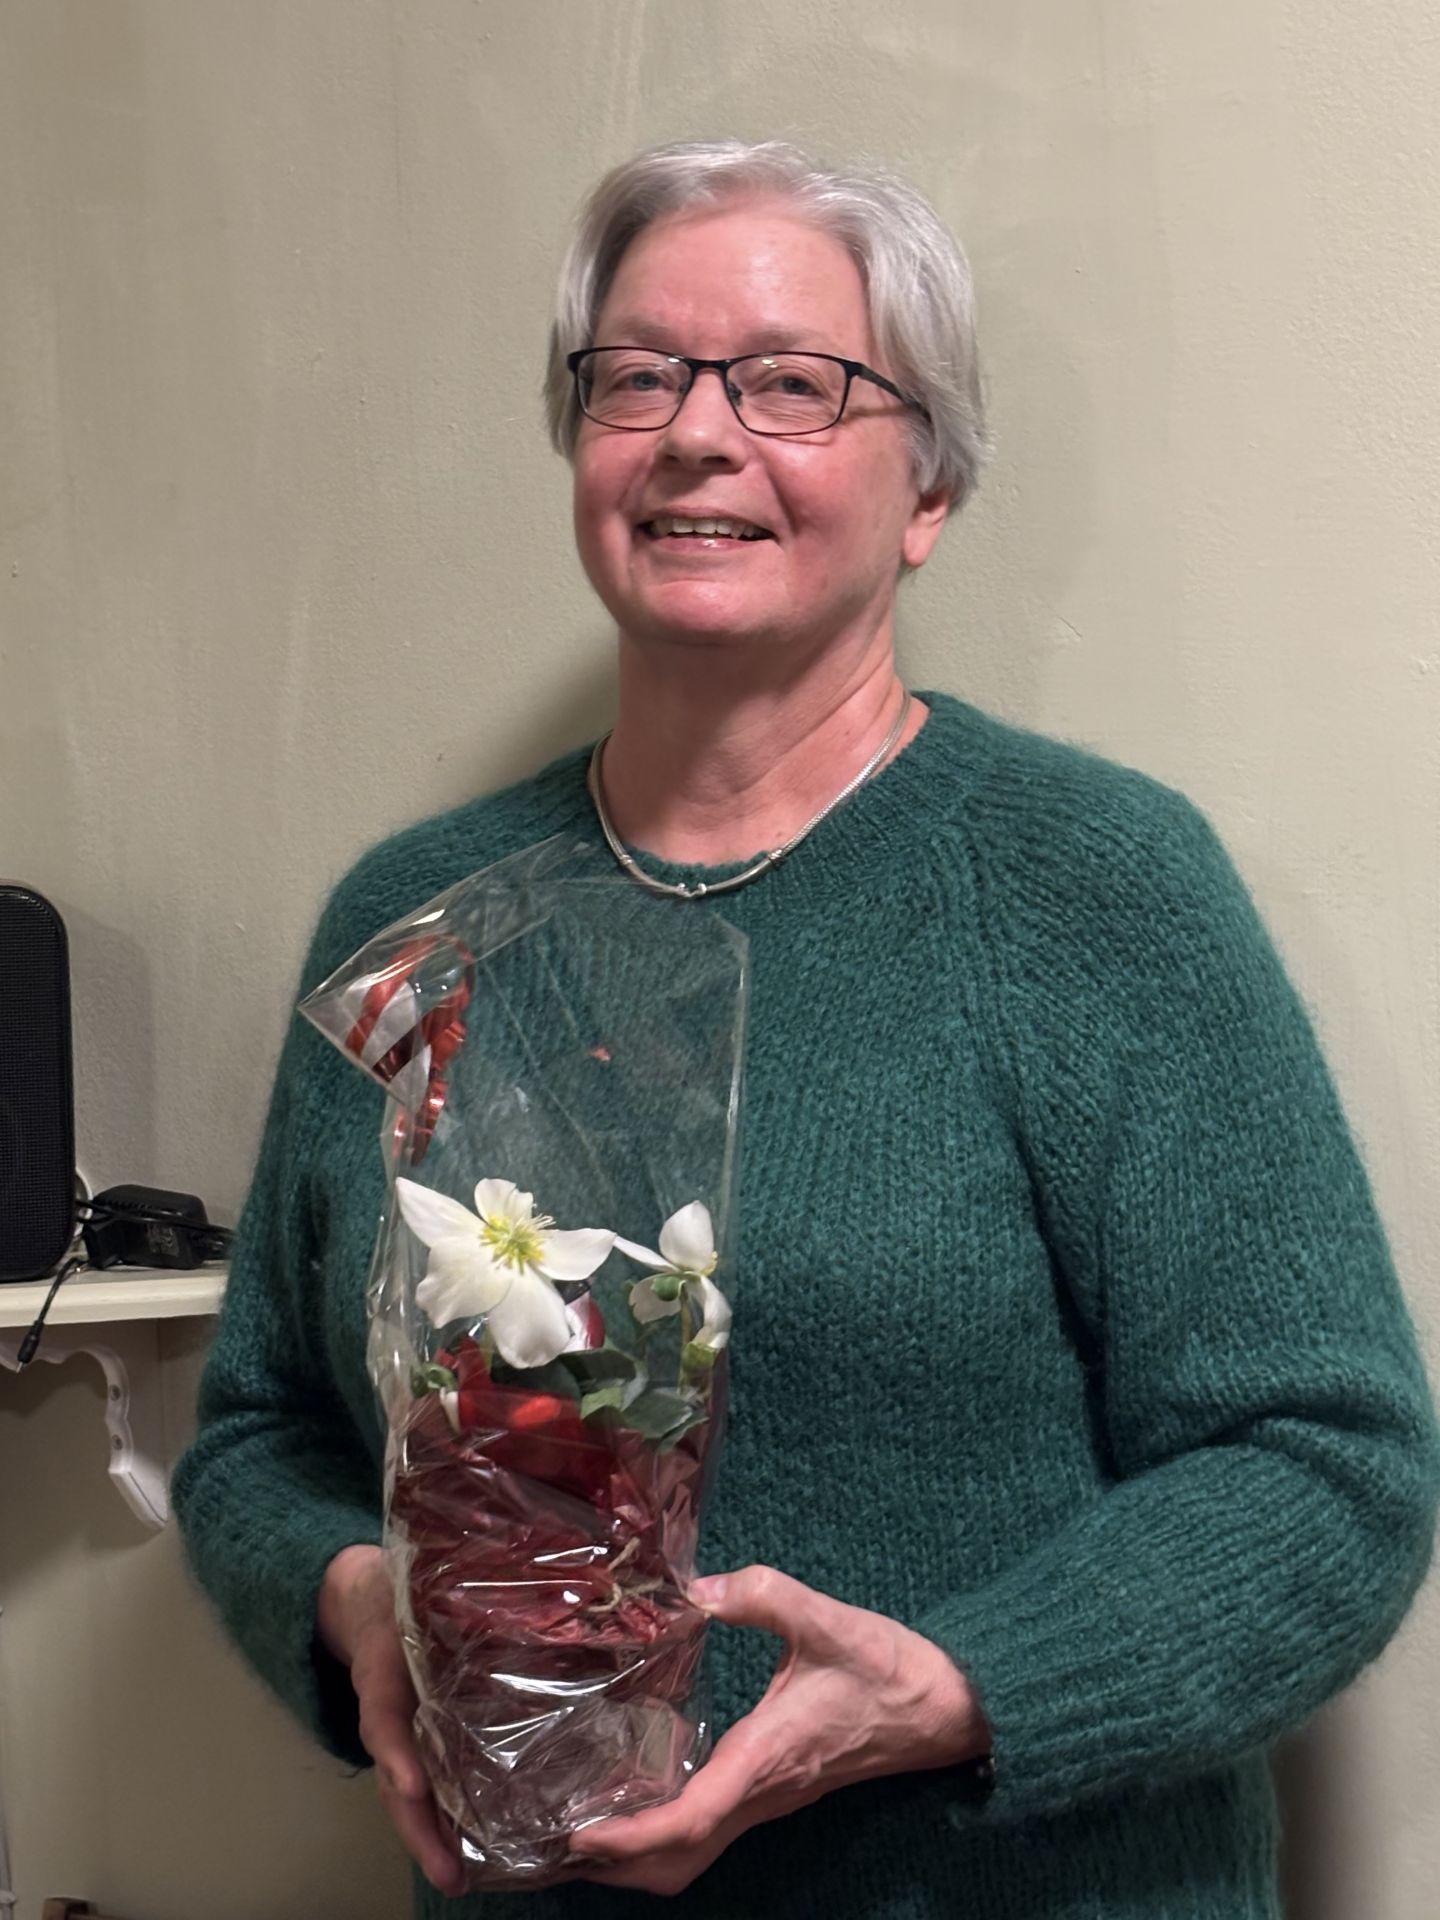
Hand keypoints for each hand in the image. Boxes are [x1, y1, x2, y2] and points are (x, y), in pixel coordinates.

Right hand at [316, 1544, 464, 1897]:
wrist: (369, 1601)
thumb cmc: (399, 1604)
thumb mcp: (411, 1598)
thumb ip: (442, 1602)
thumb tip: (519, 1594)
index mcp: (385, 1684)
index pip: (384, 1724)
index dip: (398, 1758)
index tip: (411, 1789)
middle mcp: (388, 1719)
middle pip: (397, 1784)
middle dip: (422, 1831)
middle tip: (450, 1875)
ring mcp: (399, 1735)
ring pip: (408, 1798)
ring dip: (431, 1839)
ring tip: (459, 1880)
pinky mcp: (419, 1741)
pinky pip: (426, 1787)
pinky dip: (442, 1821)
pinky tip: (475, 1847)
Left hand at [567, 1564, 988, 1896]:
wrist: (944, 1707)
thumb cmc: (887, 1668)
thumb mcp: (824, 1618)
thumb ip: (759, 1595)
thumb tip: (692, 1587)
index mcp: (765, 1760)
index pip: (688, 1822)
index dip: (630, 1838)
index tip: (579, 1835)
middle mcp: (762, 1794)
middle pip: (679, 1861)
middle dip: (617, 1864)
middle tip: (556, 1837)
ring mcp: (771, 1799)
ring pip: (695, 1853)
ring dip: (639, 1856)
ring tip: (583, 1825)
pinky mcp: (777, 1791)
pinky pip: (711, 1832)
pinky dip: (668, 1834)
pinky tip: (640, 1795)